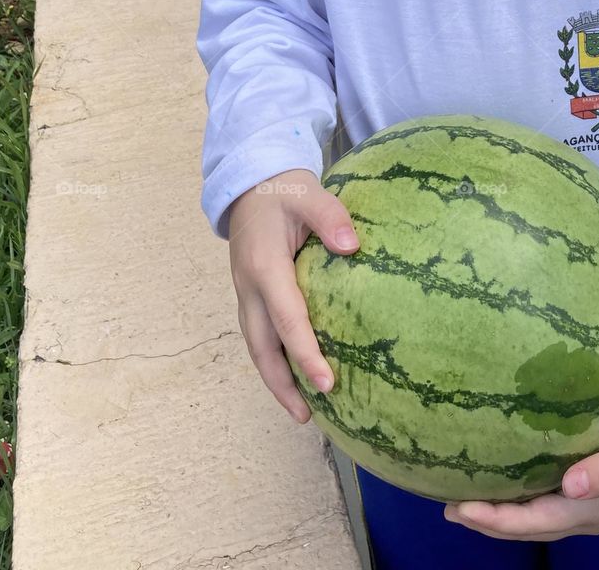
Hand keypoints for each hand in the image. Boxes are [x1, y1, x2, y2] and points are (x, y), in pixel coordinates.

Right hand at [227, 168, 360, 424]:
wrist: (250, 182)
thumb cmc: (283, 190)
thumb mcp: (308, 193)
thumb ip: (330, 217)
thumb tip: (352, 246)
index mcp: (264, 267)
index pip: (287, 319)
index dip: (305, 353)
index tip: (327, 383)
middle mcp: (249, 287)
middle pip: (261, 347)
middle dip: (282, 384)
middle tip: (308, 416)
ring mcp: (246, 293)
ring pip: (257, 347)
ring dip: (275, 380)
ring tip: (301, 412)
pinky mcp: (251, 294)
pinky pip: (259, 335)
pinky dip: (274, 360)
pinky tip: (293, 376)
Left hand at [443, 448, 598, 540]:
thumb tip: (572, 484)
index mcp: (589, 511)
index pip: (535, 522)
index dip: (498, 519)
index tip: (464, 508)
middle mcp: (579, 516)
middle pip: (527, 528)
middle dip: (488, 521)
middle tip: (450, 508)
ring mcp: (578, 508)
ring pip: (530, 520)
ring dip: (496, 515)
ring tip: (461, 503)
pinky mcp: (578, 494)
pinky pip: (538, 504)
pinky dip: (514, 501)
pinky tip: (497, 487)